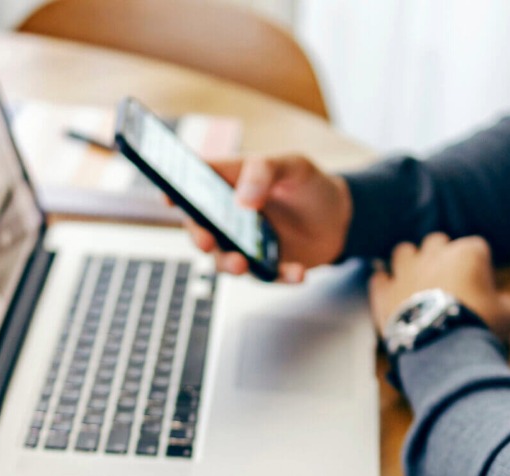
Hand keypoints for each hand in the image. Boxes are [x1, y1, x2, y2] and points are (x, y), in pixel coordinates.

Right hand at [180, 154, 351, 282]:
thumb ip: (264, 172)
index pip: (194, 185)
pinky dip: (279, 277)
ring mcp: (244, 244)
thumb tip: (241, 201)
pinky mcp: (263, 267)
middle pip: (201, 229)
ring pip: (225, 260)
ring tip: (243, 265)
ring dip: (231, 265)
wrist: (341, 219)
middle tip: (207, 242)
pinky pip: (264, 277)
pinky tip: (297, 273)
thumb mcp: (293, 165)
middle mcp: (228, 217)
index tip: (167, 198)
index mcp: (228, 183)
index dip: (175, 191)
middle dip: (199, 238)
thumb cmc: (309, 184)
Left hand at [369, 233, 509, 340]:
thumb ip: (505, 301)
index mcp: (468, 253)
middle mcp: (434, 254)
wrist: (444, 349)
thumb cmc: (479, 327)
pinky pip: (379, 278)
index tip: (480, 285)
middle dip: (442, 257)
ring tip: (416, 281)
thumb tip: (503, 302)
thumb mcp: (508, 315)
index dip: (479, 266)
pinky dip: (385, 284)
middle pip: (437, 243)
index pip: (476, 248)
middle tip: (447, 280)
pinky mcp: (385, 290)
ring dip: (410, 262)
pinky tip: (391, 293)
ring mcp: (406, 270)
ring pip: (404, 251)